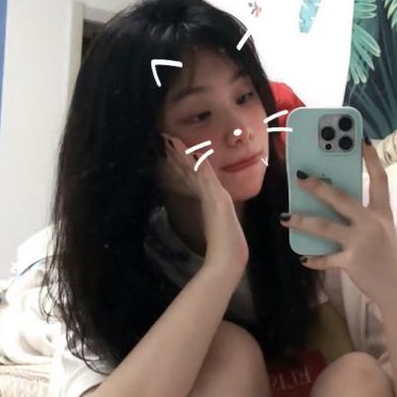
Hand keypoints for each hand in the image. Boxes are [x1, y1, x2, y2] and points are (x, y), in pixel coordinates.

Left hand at [158, 135, 248, 278]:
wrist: (230, 257)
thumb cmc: (224, 252)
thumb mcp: (214, 240)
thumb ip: (211, 234)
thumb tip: (205, 234)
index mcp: (213, 204)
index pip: (194, 182)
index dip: (184, 168)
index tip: (174, 156)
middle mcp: (216, 195)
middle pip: (194, 171)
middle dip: (181, 156)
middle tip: (167, 140)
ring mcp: (216, 194)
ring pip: (197, 167)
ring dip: (184, 153)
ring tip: (170, 139)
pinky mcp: (215, 196)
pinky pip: (202, 173)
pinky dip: (193, 160)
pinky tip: (185, 149)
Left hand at [279, 140, 396, 304]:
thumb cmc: (385, 256)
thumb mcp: (380, 230)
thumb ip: (361, 215)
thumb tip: (329, 200)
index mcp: (382, 212)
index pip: (380, 178)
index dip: (371, 158)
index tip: (362, 138)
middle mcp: (372, 223)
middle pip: (342, 198)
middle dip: (318, 186)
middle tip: (299, 176)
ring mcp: (361, 242)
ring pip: (325, 226)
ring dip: (302, 221)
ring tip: (284, 218)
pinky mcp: (352, 262)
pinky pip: (326, 258)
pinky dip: (313, 259)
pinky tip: (303, 257)